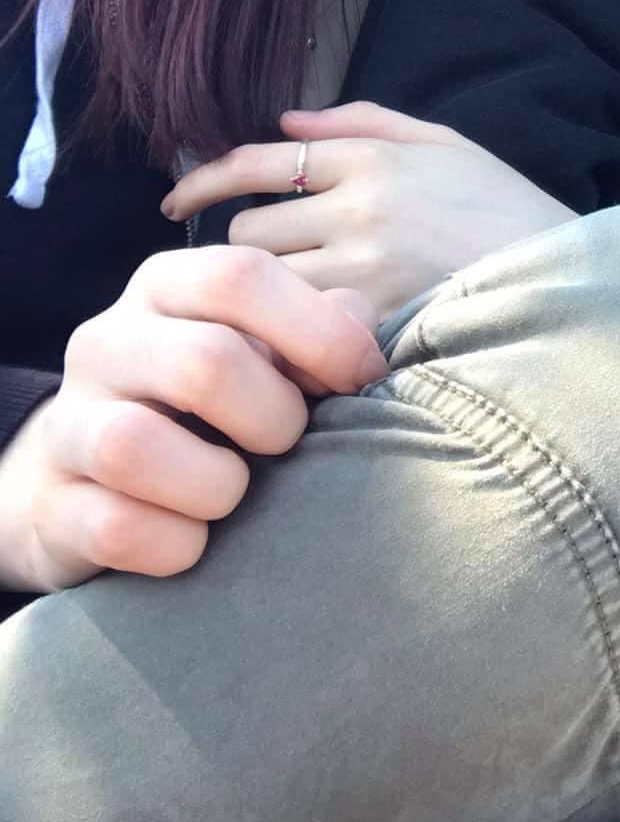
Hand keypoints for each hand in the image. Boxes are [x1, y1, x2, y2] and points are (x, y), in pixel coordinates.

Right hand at [0, 248, 385, 592]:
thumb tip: (357, 323)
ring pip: (136, 445)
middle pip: (204, 362)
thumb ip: (316, 329)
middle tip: (288, 443)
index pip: (240, 276)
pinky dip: (177, 545)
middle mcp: (107, 342)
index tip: (362, 378)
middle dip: (273, 417)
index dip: (319, 331)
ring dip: (216, 484)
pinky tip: (194, 540)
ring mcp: (69, 423)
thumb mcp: (260, 351)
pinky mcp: (55, 505)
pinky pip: (119, 528)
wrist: (88, 482)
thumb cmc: (206, 407)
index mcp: (166, 288)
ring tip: (233, 493)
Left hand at [163, 103, 574, 312]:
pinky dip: (290, 340)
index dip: (203, 181)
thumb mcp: (447, 144)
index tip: (176, 203)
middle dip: (247, 249)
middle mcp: (361, 207)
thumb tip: (284, 121)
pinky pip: (297, 332)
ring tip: (283, 314)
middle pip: (249, 229)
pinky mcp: (375, 323)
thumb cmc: (506, 211)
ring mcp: (366, 268)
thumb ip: (365, 124)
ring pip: (264, 284)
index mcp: (374, 158)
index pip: (258, 161)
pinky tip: (301, 347)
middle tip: (265, 273)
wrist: (569, 278)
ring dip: (264, 300)